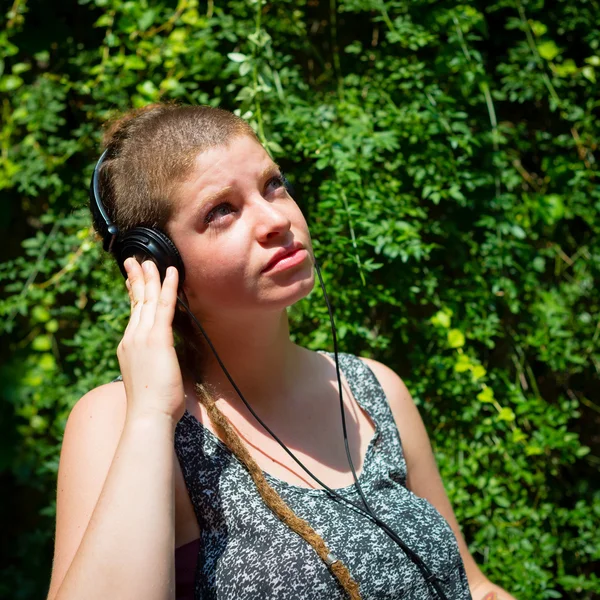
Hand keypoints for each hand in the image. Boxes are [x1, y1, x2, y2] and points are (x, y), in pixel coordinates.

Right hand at [118, 257, 184, 424]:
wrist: (147, 415)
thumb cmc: (152, 404)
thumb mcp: (149, 376)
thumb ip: (153, 361)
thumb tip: (161, 358)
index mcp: (129, 346)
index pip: (133, 314)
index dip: (134, 294)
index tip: (133, 280)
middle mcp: (132, 337)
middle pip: (136, 301)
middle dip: (137, 279)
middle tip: (135, 261)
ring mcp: (142, 337)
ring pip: (147, 299)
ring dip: (150, 277)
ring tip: (151, 260)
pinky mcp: (158, 339)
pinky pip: (164, 306)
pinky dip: (168, 287)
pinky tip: (172, 273)